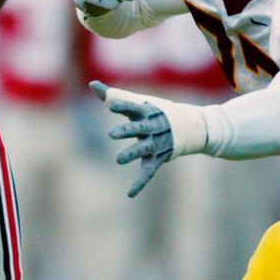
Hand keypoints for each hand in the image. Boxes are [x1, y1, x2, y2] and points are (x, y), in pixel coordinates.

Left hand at [90, 81, 173, 197]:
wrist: (187, 126)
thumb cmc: (153, 112)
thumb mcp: (136, 103)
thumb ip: (112, 95)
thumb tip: (92, 84)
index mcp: (146, 112)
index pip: (133, 107)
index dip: (122, 105)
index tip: (110, 104)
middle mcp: (152, 127)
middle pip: (138, 128)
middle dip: (126, 131)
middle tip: (110, 133)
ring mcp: (155, 144)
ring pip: (143, 149)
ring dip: (132, 154)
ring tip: (118, 159)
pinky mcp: (157, 159)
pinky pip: (148, 172)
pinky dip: (140, 183)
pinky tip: (130, 194)